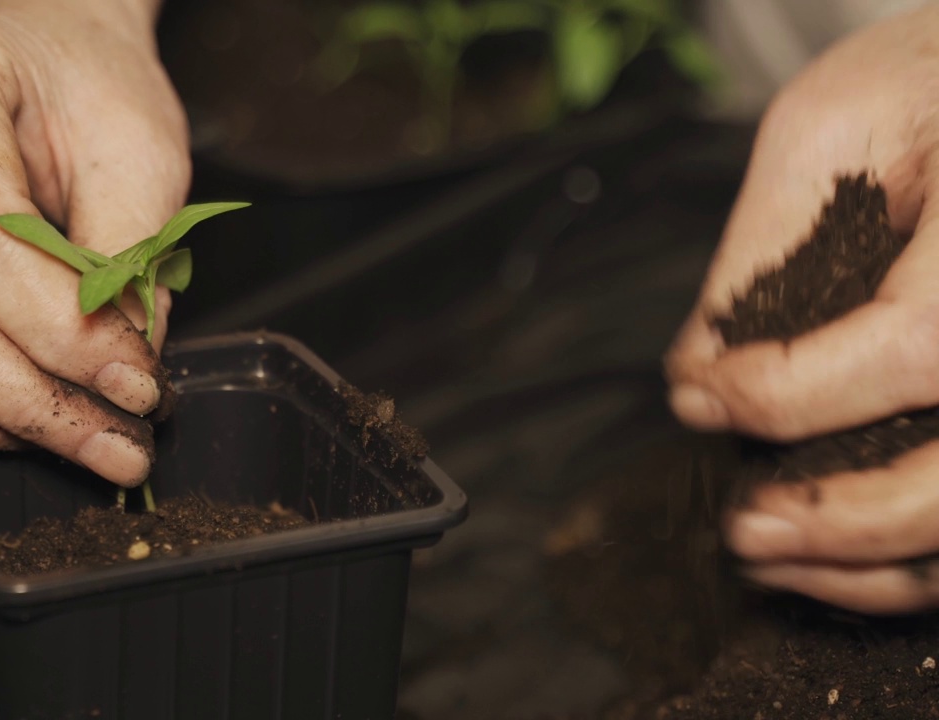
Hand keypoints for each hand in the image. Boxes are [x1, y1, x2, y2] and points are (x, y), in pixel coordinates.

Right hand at [0, 0, 190, 486]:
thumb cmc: (79, 88)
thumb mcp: (138, 145)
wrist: (33, 56)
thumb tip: (121, 366)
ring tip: (72, 436)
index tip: (132, 376)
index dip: (54, 327)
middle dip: (25, 395)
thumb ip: (131, 251)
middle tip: (115, 433)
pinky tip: (2, 420)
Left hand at [664, 5, 938, 613]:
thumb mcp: (835, 123)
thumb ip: (760, 249)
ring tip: (769, 555)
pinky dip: (913, 565)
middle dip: (836, 517)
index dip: (784, 393)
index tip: (700, 395)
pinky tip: (837, 560)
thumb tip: (696, 370)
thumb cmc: (938, 82)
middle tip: (739, 526)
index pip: (912, 348)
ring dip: (872, 565)